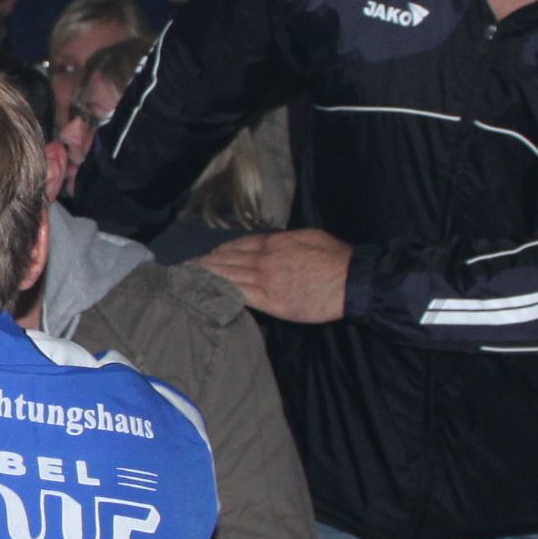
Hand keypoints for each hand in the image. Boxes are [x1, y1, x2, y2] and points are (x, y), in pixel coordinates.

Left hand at [200, 227, 352, 324]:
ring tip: (189, 279)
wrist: (351, 280)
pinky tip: (207, 293)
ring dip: (206, 277)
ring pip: (228, 276)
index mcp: (275, 243)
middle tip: (186, 268)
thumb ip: (285, 241)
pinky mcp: (271, 301)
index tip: (208, 256)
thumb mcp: (309, 238)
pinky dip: (221, 292)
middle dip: (206, 264)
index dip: (220, 251)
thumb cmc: (337, 259)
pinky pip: (239, 294)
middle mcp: (265, 259)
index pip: (239, 246)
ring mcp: (266, 280)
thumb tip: (272, 244)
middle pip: (227, 260)